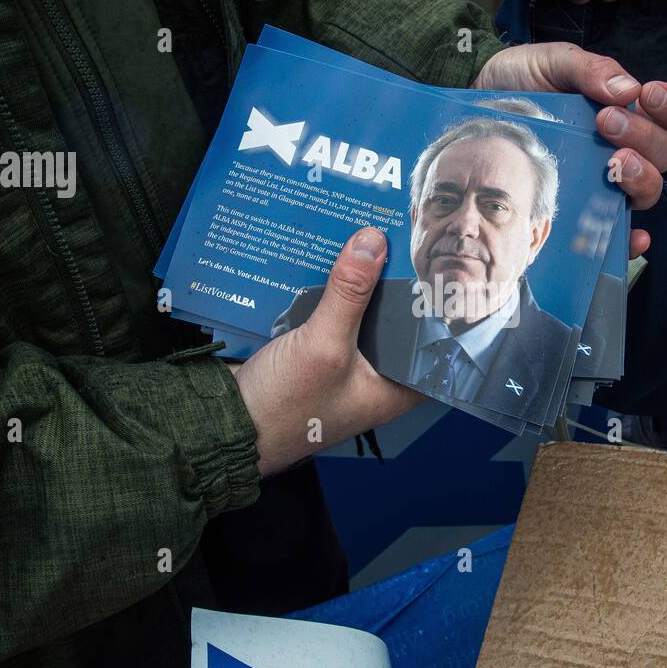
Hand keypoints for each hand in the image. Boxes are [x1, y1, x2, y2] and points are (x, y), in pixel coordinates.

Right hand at [235, 227, 420, 475]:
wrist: (226, 427)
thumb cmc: (284, 408)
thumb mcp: (323, 344)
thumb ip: (350, 293)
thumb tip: (373, 241)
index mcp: (394, 390)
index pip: (433, 344)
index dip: (438, 307)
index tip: (440, 265)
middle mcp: (375, 379)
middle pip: (395, 323)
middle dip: (393, 286)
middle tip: (400, 239)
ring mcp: (344, 368)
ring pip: (361, 318)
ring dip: (358, 287)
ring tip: (368, 239)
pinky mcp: (315, 357)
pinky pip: (331, 318)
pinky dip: (329, 295)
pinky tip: (328, 263)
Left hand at [474, 42, 666, 256]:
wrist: (477, 109)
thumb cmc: (519, 82)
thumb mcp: (550, 62)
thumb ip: (588, 68)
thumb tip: (627, 90)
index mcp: (624, 110)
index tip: (647, 95)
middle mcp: (623, 148)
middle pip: (663, 153)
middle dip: (644, 137)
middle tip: (608, 123)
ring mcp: (605, 181)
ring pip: (648, 189)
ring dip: (641, 177)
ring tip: (613, 164)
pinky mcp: (583, 209)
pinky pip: (618, 232)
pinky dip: (631, 238)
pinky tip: (632, 236)